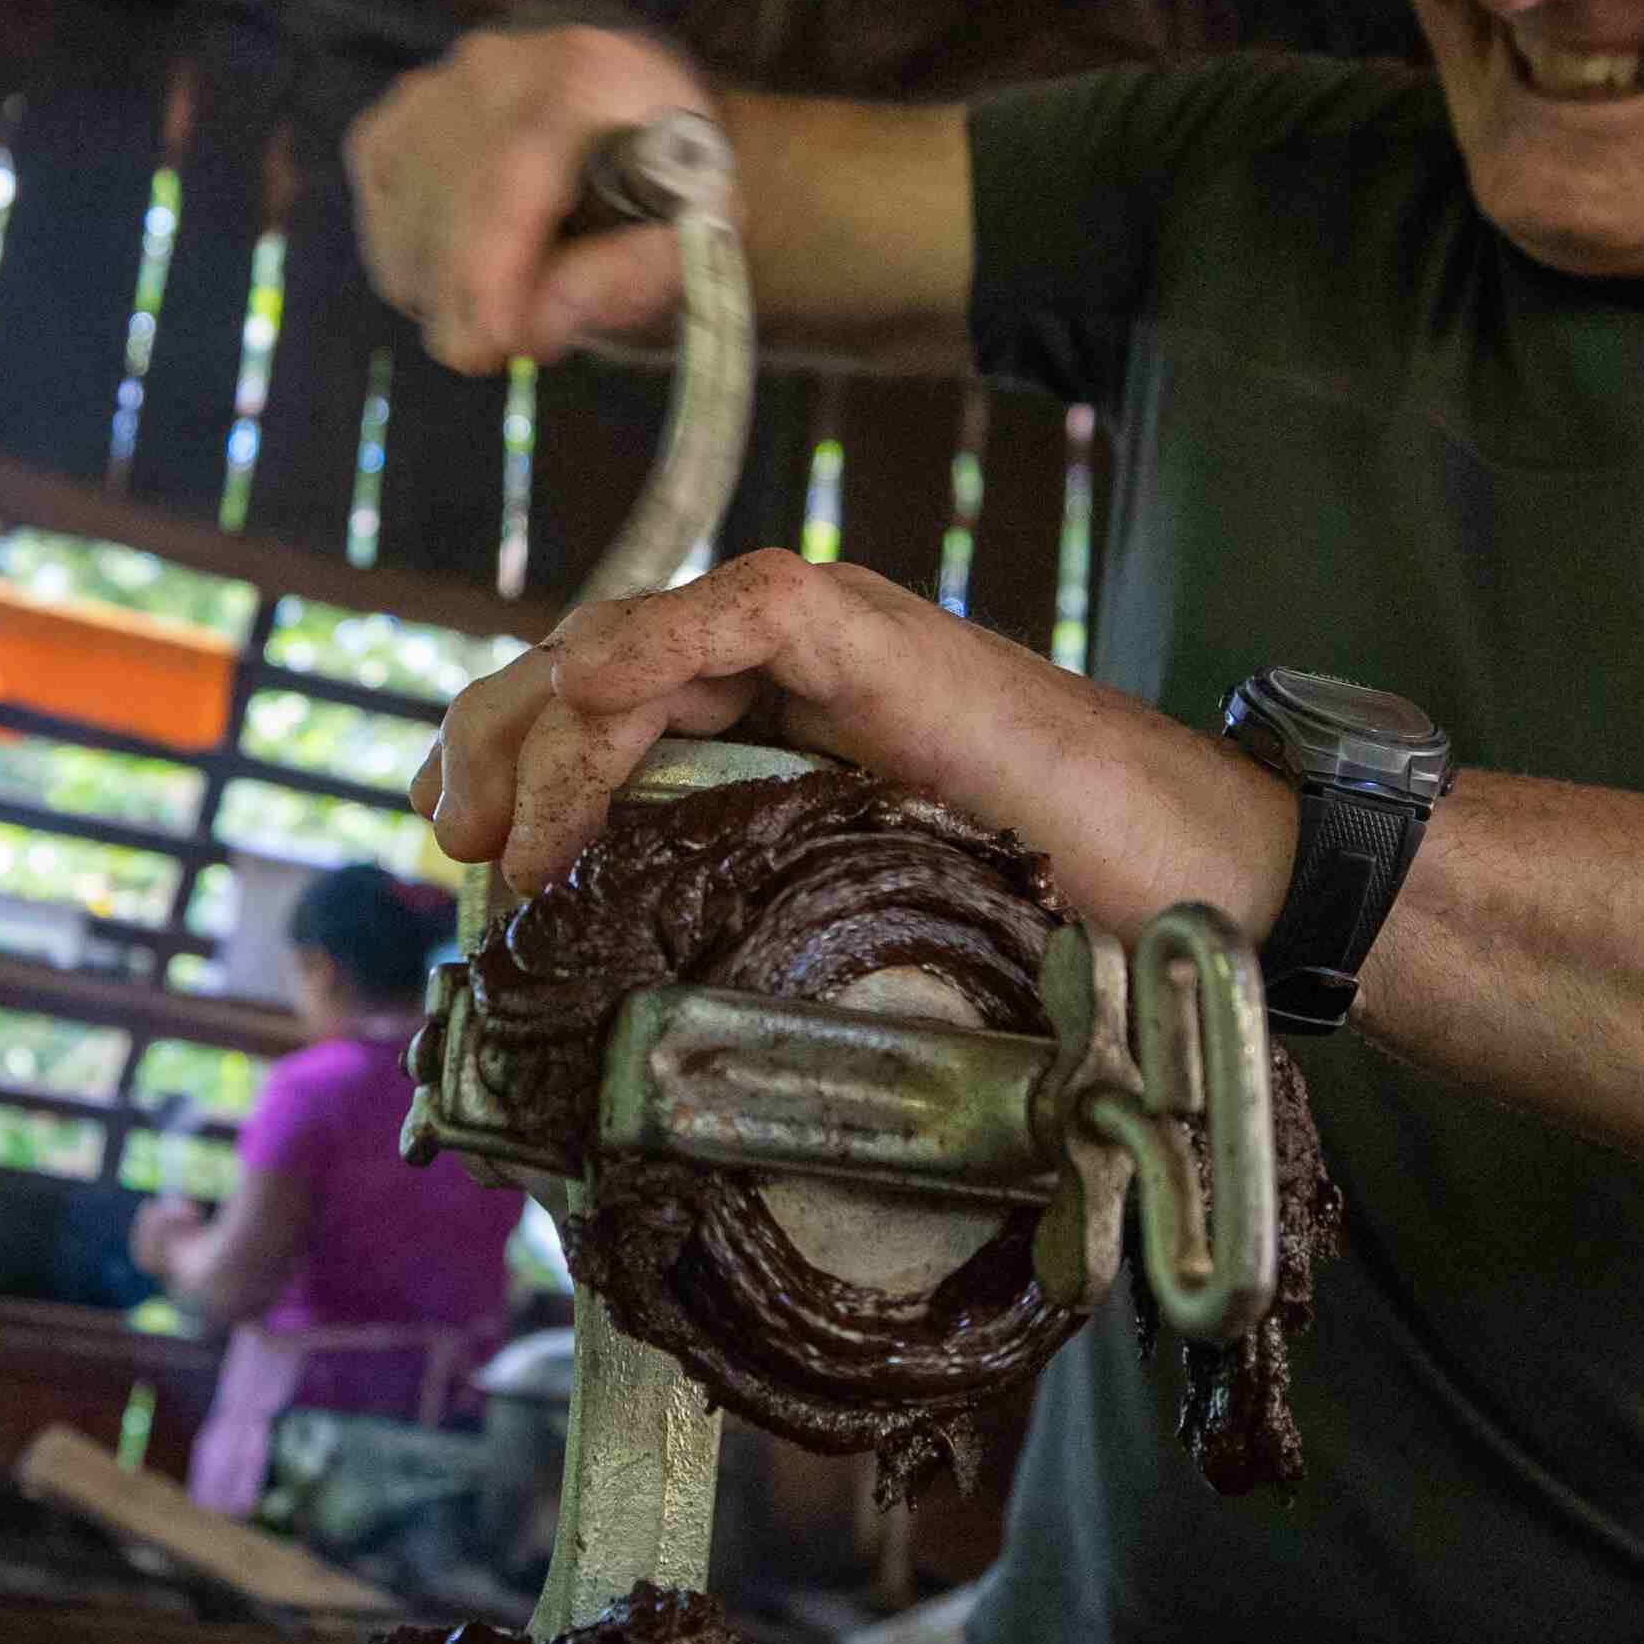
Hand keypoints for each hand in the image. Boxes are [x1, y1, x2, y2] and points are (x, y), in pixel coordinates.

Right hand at [347, 23, 717, 374]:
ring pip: (407, 233)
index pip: (512, 173)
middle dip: (473, 304)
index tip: (489, 347)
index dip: (490, 268)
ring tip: (515, 289)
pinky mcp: (389, 123)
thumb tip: (530, 328)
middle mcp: (495, 66)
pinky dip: (417, 270)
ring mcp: (432, 91)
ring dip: (448, 295)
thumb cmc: (667, 190)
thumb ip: (623, 280)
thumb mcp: (687, 240)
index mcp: (586, 74)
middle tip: (522, 343)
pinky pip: (382, 228)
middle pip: (449, 209)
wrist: (625, 123)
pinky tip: (471, 265)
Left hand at [413, 551, 1303, 928]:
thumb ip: (752, 919)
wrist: (1189, 876)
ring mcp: (826, 636)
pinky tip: (587, 712)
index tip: (458, 843)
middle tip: (454, 838)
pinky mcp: (870, 633)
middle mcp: (781, 658)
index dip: (512, 759)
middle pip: (585, 665)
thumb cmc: (1040, 913)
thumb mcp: (848, 922)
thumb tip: (635, 1023)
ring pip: (630, 641)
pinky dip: (647, 655)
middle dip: (498, 741)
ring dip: (548, 727)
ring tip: (506, 830)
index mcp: (770, 717)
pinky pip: (733, 619)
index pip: (599, 708)